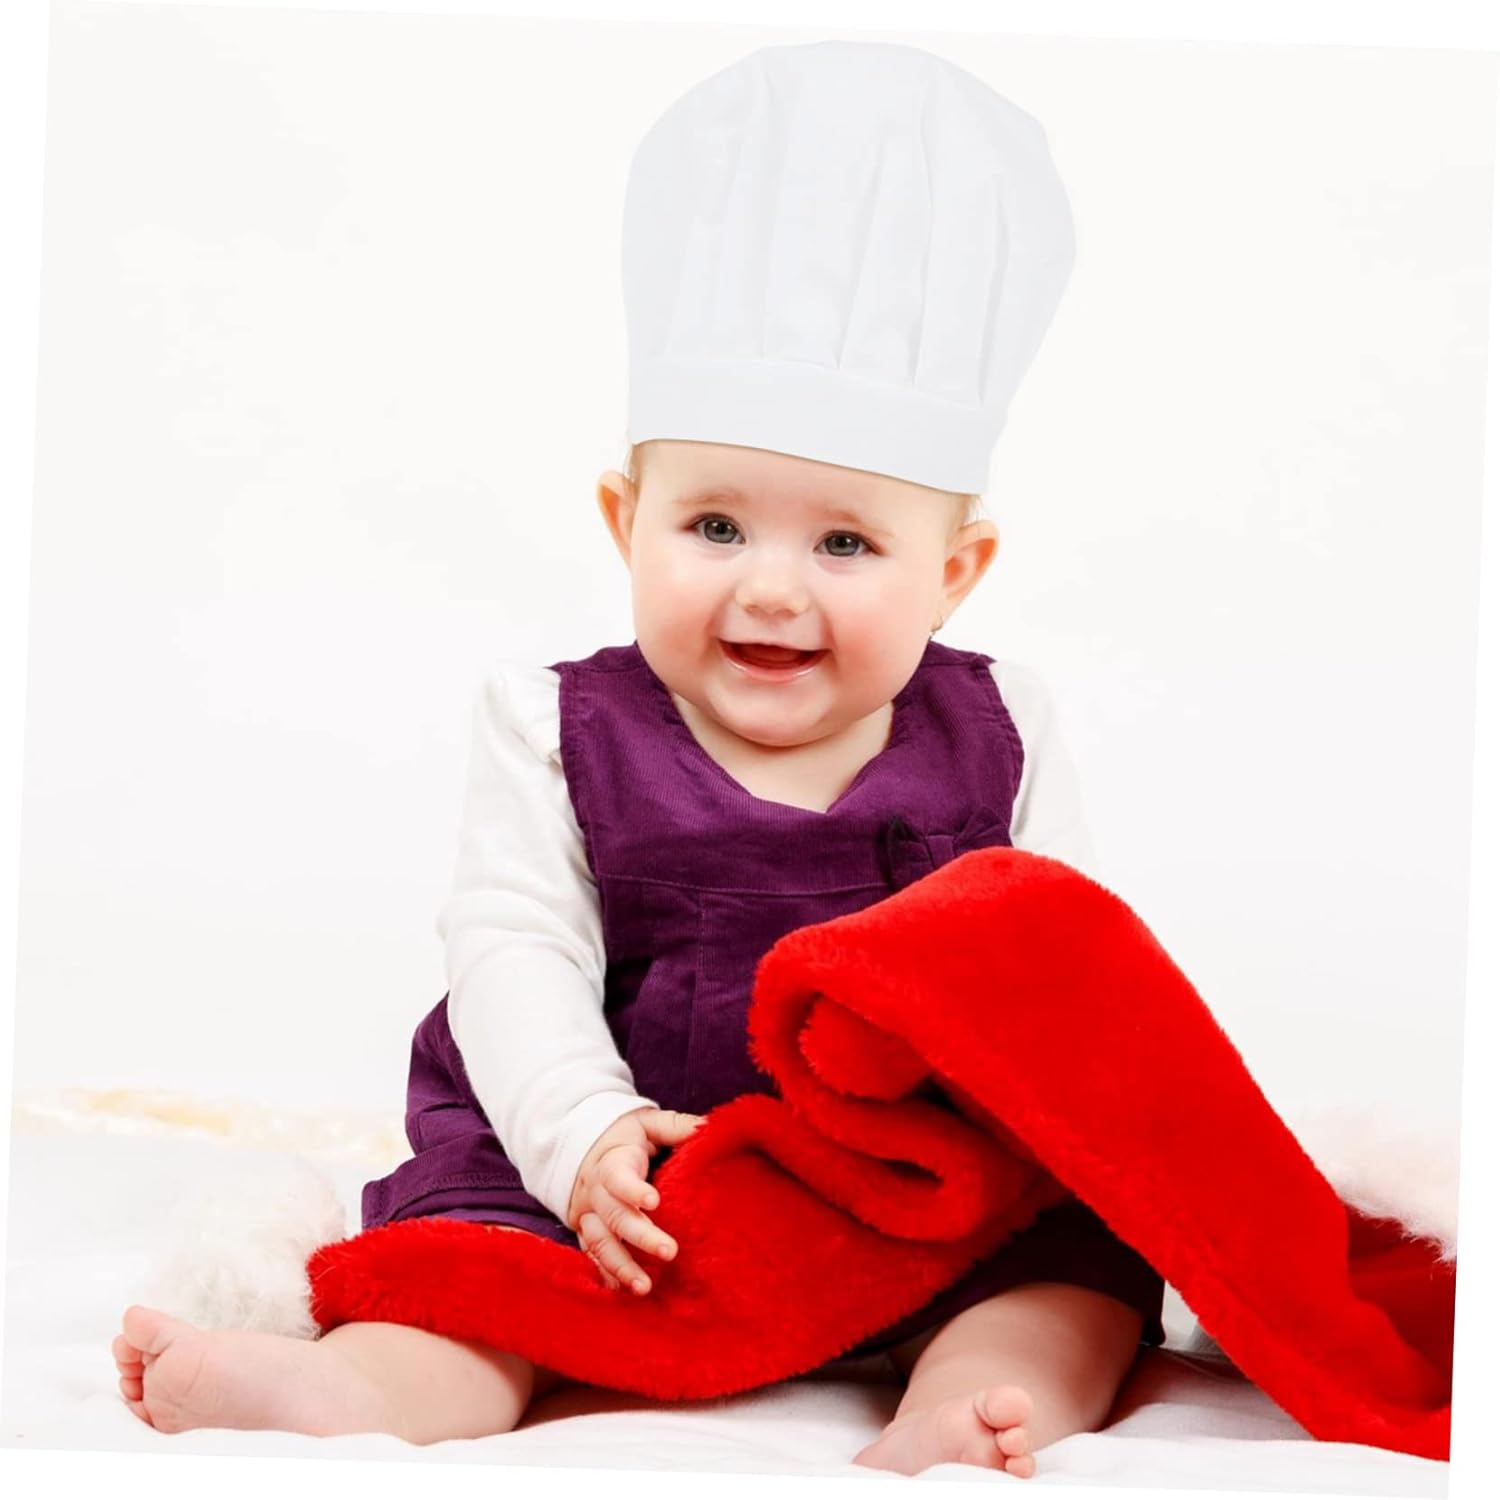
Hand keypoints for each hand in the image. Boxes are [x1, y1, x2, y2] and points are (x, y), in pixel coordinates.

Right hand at [566, 1106, 703, 1294]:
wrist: (582, 1147)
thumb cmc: (625, 1137)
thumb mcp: (647, 1124)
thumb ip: (675, 1127)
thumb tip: (710, 1126)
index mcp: (611, 1163)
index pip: (618, 1177)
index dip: (634, 1190)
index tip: (655, 1201)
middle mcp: (596, 1192)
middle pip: (614, 1216)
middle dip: (640, 1236)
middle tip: (670, 1251)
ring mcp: (588, 1216)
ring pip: (600, 1242)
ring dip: (621, 1265)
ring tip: (645, 1287)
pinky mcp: (586, 1233)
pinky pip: (592, 1256)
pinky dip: (606, 1274)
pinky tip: (624, 1292)